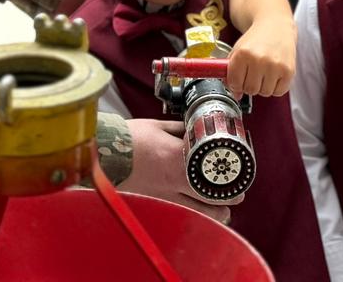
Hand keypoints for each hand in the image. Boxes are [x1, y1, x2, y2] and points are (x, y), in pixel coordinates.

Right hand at [121, 118, 239, 219]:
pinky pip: (178, 213)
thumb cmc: (128, 137)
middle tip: (238, 195)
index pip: (212, 167)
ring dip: (214, 213)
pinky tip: (197, 217)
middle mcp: (175, 179)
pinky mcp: (153, 202)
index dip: (228, 171)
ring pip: (197, 210)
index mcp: (180, 157)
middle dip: (229, 197)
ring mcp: (164, 194)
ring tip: (224, 212)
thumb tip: (192, 129)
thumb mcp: (158, 125)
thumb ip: (179, 129)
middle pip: (211, 195)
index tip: (238, 170)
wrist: (103, 153)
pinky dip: (191, 216)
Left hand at [227, 15, 295, 97]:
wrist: (276, 26)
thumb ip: (231, 72)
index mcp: (242, 53)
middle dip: (250, 84)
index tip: (239, 79)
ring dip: (264, 86)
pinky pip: (279, 92)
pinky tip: (274, 74)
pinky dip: (276, 87)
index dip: (236, 83)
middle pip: (250, 90)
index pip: (234, 83)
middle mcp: (258, 59)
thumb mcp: (238, 50)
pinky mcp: (288, 71)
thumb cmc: (256, 40)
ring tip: (265, 71)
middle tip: (254, 73)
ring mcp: (274, 65)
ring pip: (265, 92)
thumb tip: (236, 94)